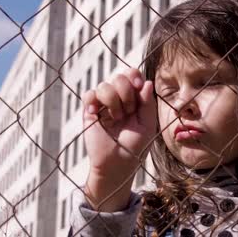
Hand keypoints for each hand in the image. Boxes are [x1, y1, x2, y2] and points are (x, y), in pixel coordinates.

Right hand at [81, 68, 155, 210]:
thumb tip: (147, 82)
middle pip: (119, 76)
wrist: (117, 163)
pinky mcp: (89, 111)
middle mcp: (119, 98)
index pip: (133, 75)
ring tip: (116, 118)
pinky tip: (98, 115)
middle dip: (126, 93)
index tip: (138, 86)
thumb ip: (148, 103)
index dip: (134, 76)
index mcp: (135, 98)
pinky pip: (89, 94)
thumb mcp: (148, 124)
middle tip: (129, 111)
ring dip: (113, 102)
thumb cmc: (135, 146)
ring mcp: (104, 104)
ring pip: (104, 85)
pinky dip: (93, 102)